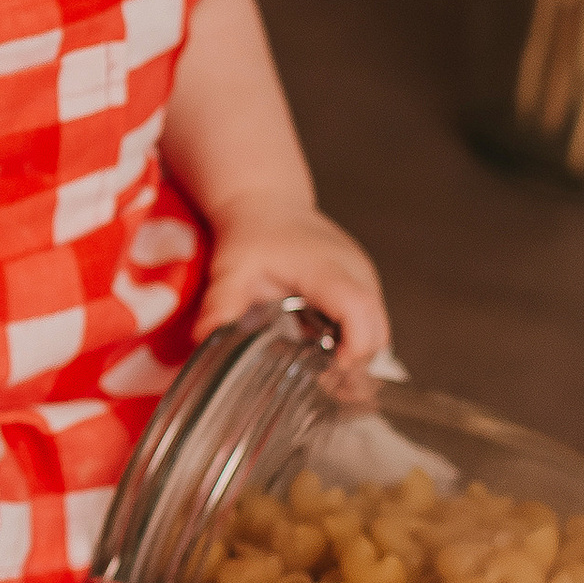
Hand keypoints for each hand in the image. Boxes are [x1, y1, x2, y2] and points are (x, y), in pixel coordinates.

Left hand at [197, 196, 390, 370]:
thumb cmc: (252, 235)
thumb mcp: (231, 269)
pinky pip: (372, 321)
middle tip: (321, 378)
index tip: (331, 368)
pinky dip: (355, 340)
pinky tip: (324, 348)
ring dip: (357, 352)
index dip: (355, 346)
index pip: (358, 309)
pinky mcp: (363, 282)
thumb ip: (221, 303)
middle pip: (378, 328)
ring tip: (320, 366)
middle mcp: (355, 271)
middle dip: (357, 361)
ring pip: (380, 328)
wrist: (265, 204)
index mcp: (325, 268)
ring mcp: (364, 276)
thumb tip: (203, 338)